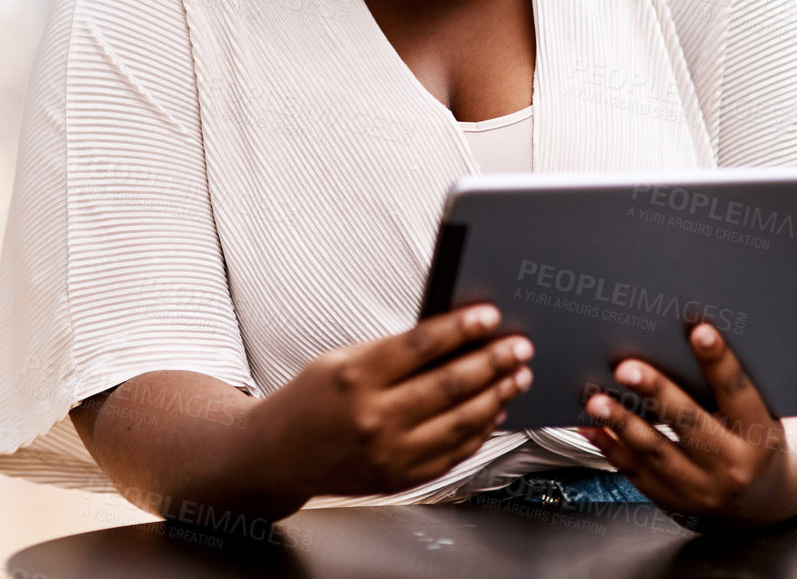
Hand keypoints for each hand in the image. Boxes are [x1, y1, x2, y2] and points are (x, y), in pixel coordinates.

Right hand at [248, 303, 532, 500]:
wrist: (276, 456)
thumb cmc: (310, 400)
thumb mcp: (341, 360)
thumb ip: (393, 353)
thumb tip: (453, 340)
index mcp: (355, 376)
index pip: (421, 345)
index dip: (461, 329)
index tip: (490, 316)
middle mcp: (373, 418)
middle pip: (450, 385)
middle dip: (493, 362)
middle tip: (520, 347)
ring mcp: (388, 453)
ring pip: (461, 422)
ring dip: (496, 396)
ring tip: (516, 377)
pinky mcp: (399, 478)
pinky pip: (453, 453)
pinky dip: (479, 430)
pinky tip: (493, 410)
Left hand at [576, 322, 795, 528]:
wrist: (761, 502)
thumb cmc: (754, 443)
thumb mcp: (757, 418)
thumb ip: (727, 390)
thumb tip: (680, 341)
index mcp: (759, 437)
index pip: (737, 393)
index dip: (719, 362)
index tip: (699, 330)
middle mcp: (732, 466)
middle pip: (689, 423)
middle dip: (656, 392)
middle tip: (627, 368)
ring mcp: (701, 489)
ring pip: (655, 452)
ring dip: (622, 423)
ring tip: (596, 400)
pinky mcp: (674, 502)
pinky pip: (635, 472)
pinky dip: (610, 447)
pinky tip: (590, 426)